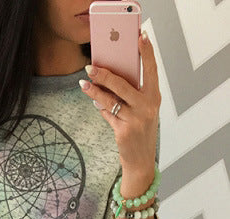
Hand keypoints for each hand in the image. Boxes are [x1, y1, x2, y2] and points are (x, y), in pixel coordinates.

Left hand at [80, 31, 160, 181]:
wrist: (141, 162)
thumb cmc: (140, 133)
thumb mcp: (142, 112)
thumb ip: (131, 96)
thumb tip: (110, 79)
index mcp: (154, 98)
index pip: (151, 70)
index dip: (147, 53)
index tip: (140, 37)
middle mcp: (147, 107)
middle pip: (122, 84)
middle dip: (104, 74)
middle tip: (91, 67)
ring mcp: (136, 119)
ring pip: (110, 100)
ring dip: (95, 91)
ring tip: (84, 83)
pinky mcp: (124, 131)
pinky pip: (108, 114)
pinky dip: (100, 108)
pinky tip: (94, 101)